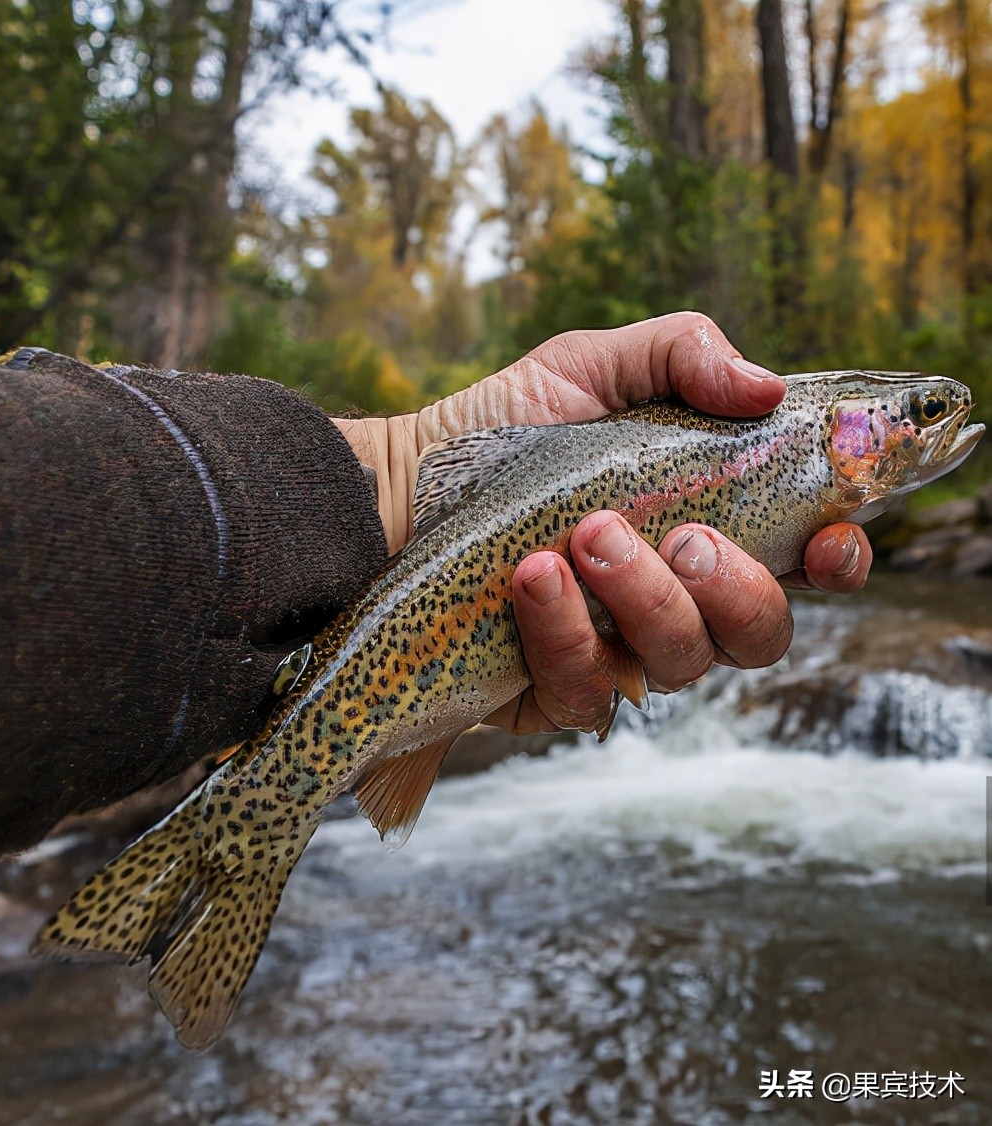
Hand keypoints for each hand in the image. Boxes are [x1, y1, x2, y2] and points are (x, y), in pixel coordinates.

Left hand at [333, 312, 871, 733]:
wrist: (399, 488)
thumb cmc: (505, 431)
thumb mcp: (589, 367)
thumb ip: (681, 354)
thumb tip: (766, 386)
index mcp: (704, 529)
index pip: (802, 567)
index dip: (838, 563)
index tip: (833, 540)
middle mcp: (671, 602)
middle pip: (755, 634)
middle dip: (735, 588)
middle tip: (683, 534)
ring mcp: (615, 654)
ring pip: (678, 665)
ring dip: (644, 600)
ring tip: (586, 537)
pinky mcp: (552, 692)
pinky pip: (587, 693)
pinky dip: (565, 636)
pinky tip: (532, 579)